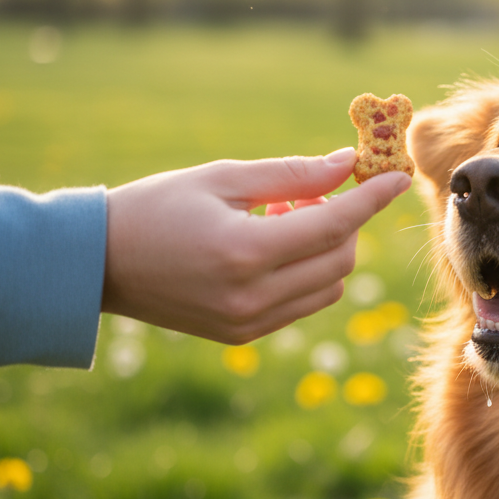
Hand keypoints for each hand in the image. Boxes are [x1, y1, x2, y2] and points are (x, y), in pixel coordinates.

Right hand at [101, 148, 410, 343]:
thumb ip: (292, 174)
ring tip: (284, 220)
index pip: (333, 225)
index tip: (399, 177)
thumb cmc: (157, 207)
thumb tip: (349, 164)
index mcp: (245, 251)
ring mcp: (249, 322)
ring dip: (328, 248)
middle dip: (343, 221)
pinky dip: (309, 273)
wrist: (98, 263)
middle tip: (311, 195)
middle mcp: (252, 295)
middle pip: (339, 257)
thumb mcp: (223, 178)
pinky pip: (304, 303)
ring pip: (330, 284)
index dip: (372, 200)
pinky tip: (274, 247)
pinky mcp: (244, 334)